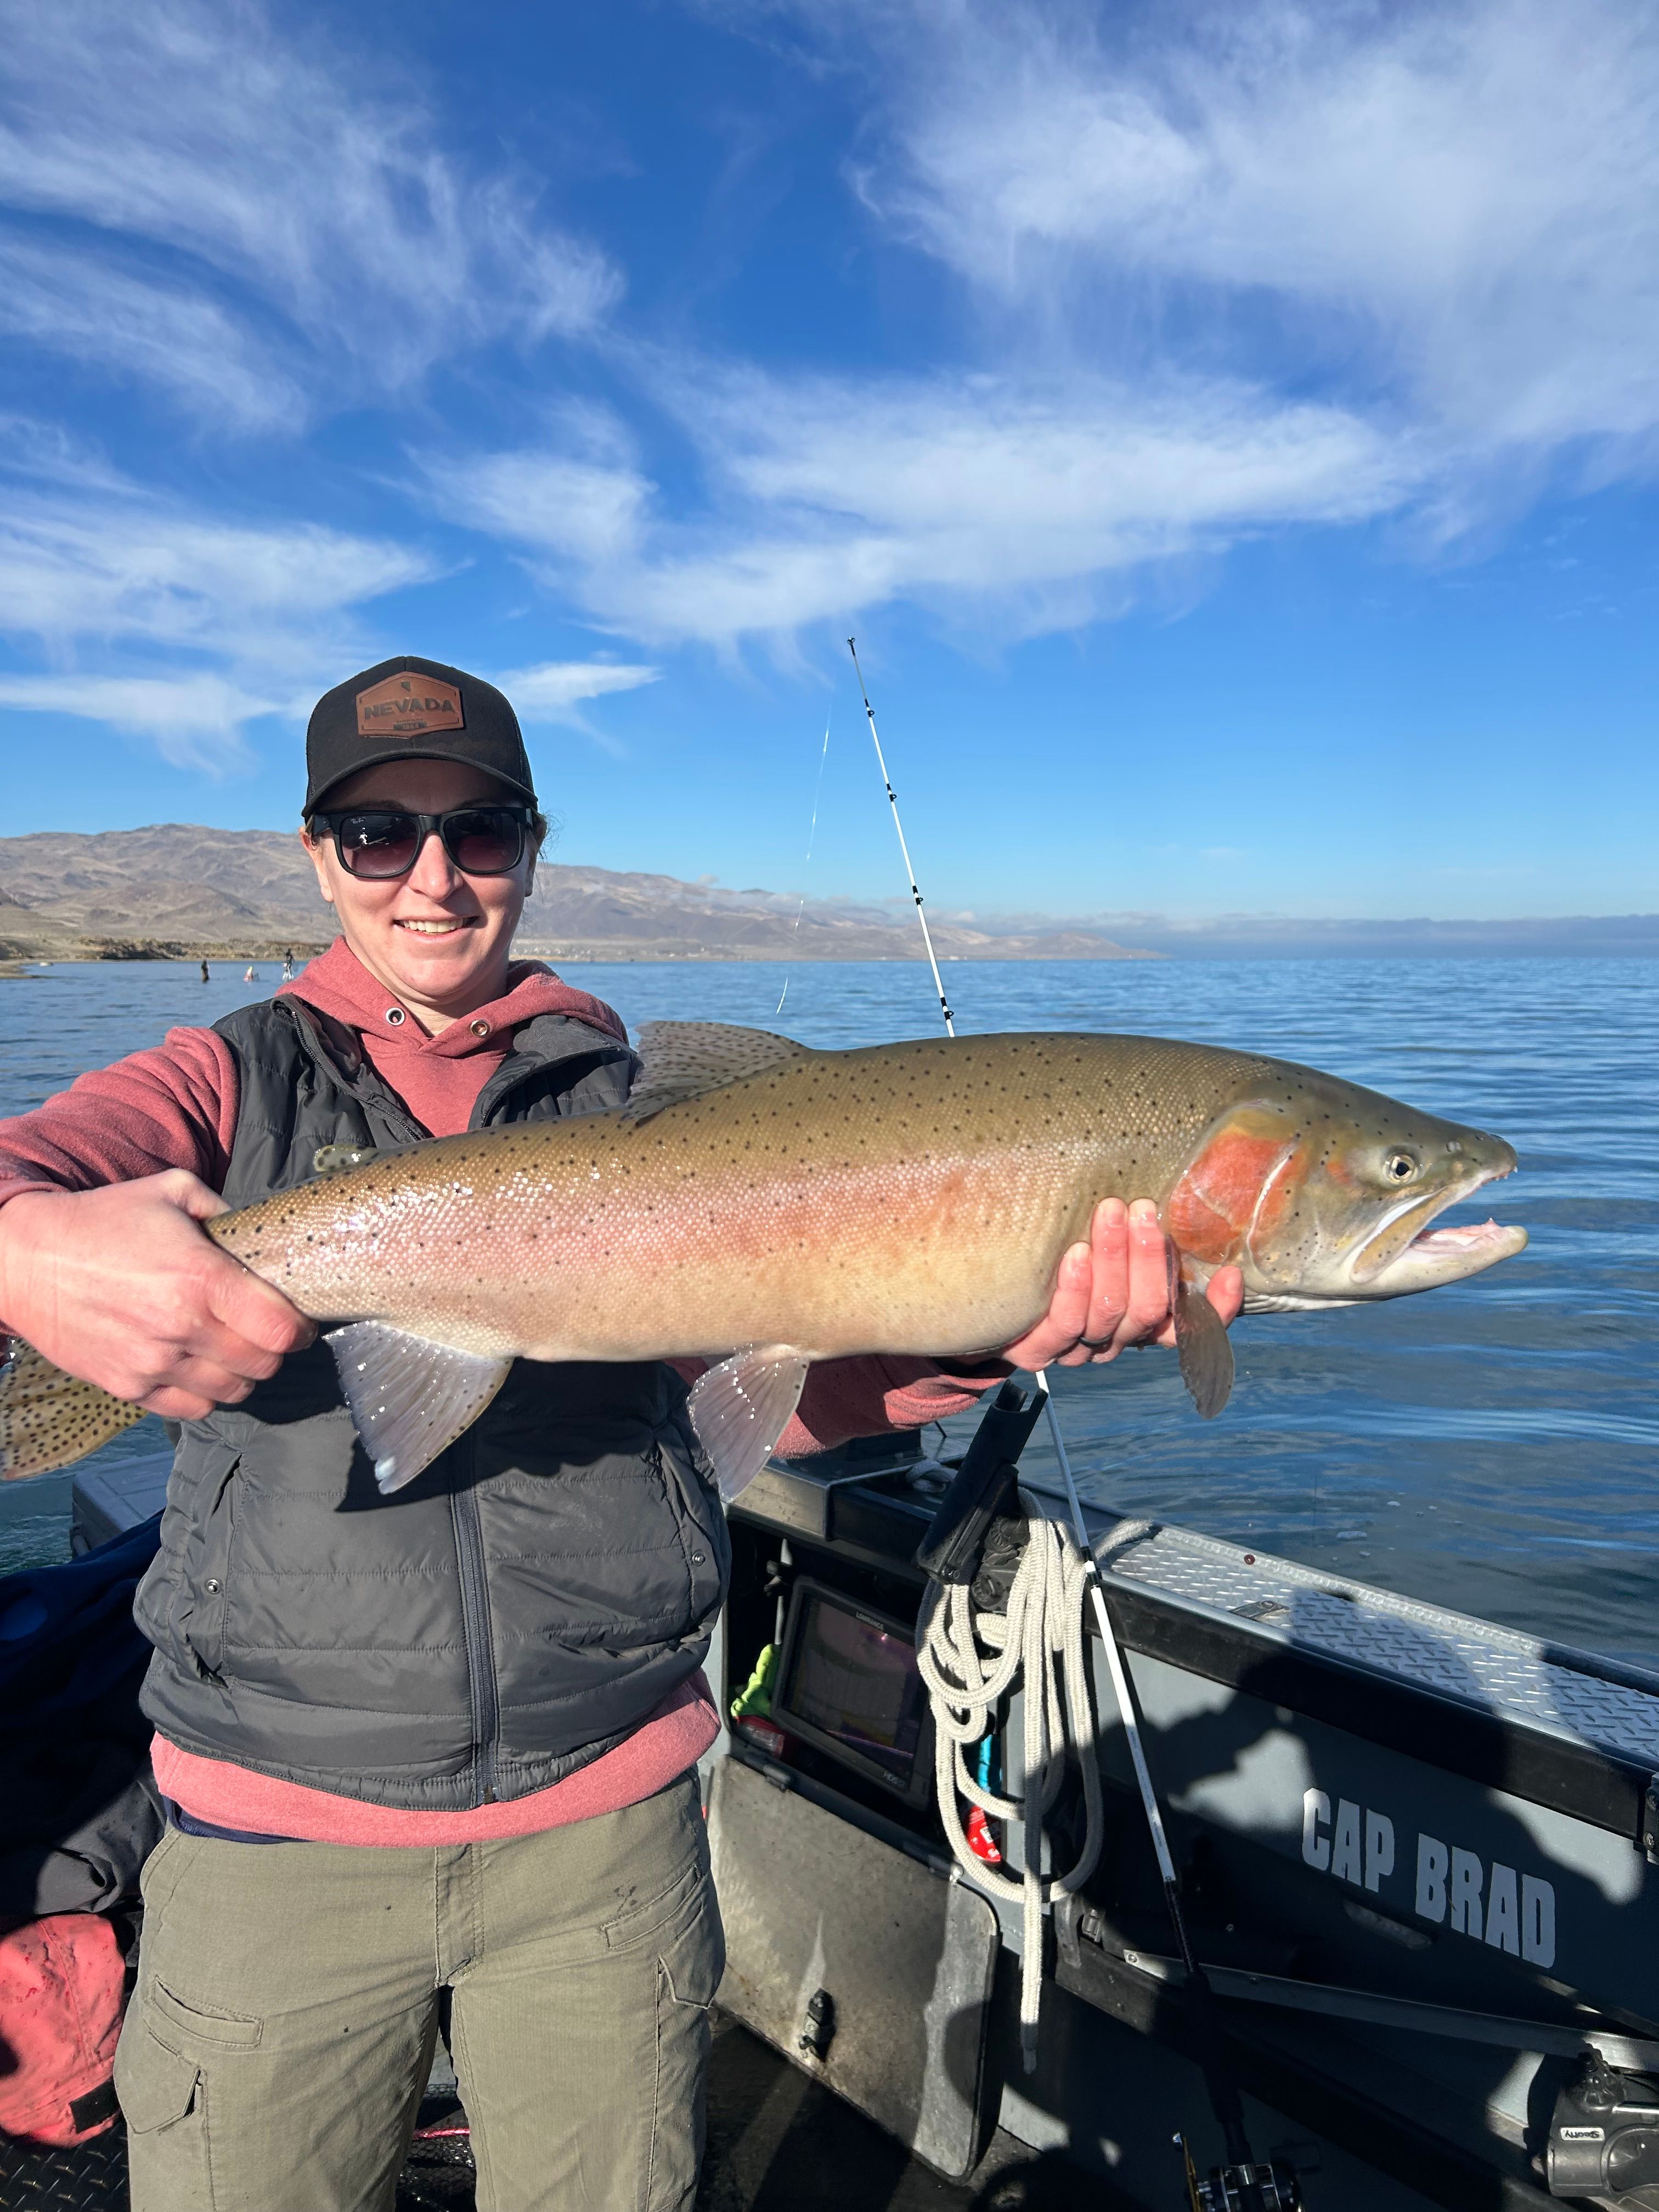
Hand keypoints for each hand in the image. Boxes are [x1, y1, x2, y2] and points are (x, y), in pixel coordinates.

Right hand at [0, 1171, 314, 1420]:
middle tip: (269, 1334)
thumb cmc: (101, 1221)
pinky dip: (207, 1394)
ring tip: (236, 1351)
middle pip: (263, 1364)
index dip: (301, 1328)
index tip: (301, 1321)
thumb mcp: (170, 1191)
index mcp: (201, 1279)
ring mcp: (153, 1363)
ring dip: (244, 1374)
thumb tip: (257, 1233)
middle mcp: (181, 1327)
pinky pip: (192, 1408)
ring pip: (232, 1391)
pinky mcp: (127, 1387)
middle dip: (276, 1350)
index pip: (280, 1328)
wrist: (26, 1259)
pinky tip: (201, 1368)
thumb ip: (223, 1208)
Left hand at [1002, 1197, 1243, 1370]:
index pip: (1191, 1326)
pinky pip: (1064, 1324)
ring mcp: (1078, 1347)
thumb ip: (1132, 1232)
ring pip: (1111, 1313)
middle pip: (1149, 1310)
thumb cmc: (1055, 1257)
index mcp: (1140, 1320)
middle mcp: (1116, 1339)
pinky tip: (1075, 1254)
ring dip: (1115, 1259)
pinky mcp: (1039, 1349)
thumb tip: (1161, 1187)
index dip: (1217, 1308)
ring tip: (1110, 1212)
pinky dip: (1075, 1288)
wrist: (987, 1299)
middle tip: (1143, 1208)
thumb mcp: (1101, 1245)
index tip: (1231, 1273)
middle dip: (1150, 1257)